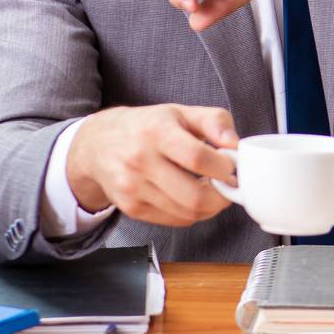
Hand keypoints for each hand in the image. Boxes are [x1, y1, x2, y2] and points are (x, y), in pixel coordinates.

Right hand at [66, 104, 239, 226]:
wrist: (98, 144)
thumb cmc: (146, 126)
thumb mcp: (181, 112)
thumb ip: (214, 121)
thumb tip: (236, 145)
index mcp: (156, 132)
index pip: (198, 158)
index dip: (224, 168)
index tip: (232, 167)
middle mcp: (140, 161)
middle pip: (194, 196)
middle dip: (221, 196)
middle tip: (227, 186)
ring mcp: (133, 188)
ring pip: (186, 213)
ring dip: (209, 206)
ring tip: (210, 189)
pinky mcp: (131, 208)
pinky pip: (174, 220)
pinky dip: (191, 213)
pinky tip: (191, 196)